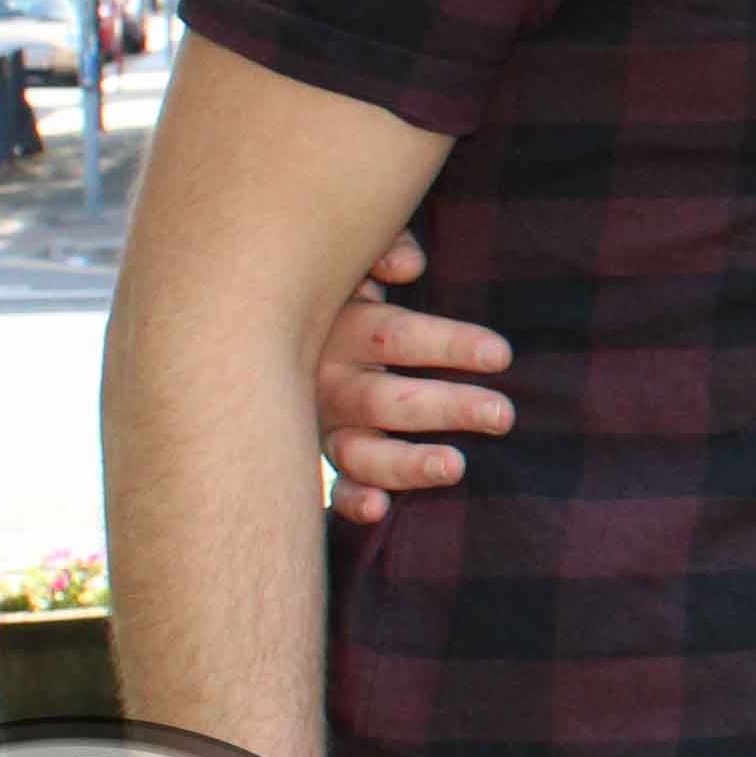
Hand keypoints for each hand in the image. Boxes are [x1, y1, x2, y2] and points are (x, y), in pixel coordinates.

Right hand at [317, 228, 508, 526]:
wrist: (253, 326)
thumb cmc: (335, 288)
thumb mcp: (354, 257)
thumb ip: (383, 246)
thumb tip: (409, 266)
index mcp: (341, 328)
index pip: (397, 336)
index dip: (449, 344)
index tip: (502, 355)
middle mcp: (326, 380)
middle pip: (386, 400)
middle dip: (446, 407)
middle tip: (502, 414)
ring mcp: (318, 425)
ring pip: (359, 452)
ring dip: (405, 464)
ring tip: (456, 467)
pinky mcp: (314, 460)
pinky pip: (331, 487)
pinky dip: (351, 501)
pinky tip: (380, 510)